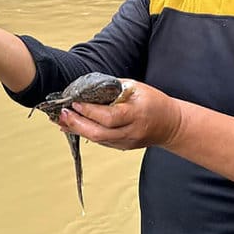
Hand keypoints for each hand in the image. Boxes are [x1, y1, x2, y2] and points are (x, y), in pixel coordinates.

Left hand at [57, 80, 181, 150]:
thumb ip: (114, 88)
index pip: (109, 116)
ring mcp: (127, 141)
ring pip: (98, 140)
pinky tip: (75, 126)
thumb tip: (89, 87)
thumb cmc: (154, 102)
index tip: (75, 103)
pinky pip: (102, 142)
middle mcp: (131, 131)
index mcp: (136, 113)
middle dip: (78, 124)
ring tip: (63, 120)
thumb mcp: (137, 88)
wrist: (171, 124)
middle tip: (62, 114)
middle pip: (100, 133)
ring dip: (78, 130)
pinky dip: (87, 133)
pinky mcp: (123, 147)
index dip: (90, 111)